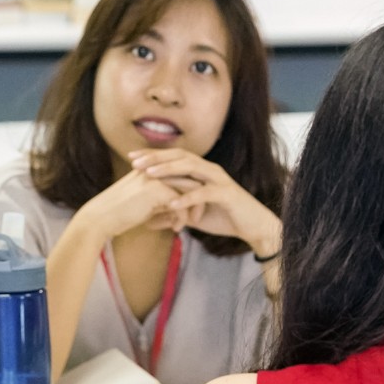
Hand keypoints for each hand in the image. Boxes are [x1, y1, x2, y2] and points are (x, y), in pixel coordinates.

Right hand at [77, 168, 188, 242]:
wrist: (101, 218)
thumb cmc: (120, 214)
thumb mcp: (144, 202)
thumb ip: (162, 200)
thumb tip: (179, 209)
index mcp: (152, 167)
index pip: (182, 172)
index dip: (192, 190)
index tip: (194, 208)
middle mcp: (155, 168)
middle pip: (189, 178)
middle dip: (198, 198)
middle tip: (197, 217)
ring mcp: (156, 177)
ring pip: (190, 189)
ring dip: (194, 208)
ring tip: (193, 223)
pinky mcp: (156, 190)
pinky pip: (180, 203)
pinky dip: (182, 218)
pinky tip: (176, 229)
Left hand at [127, 148, 281, 257]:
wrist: (252, 226)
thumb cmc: (222, 217)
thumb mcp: (192, 216)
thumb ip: (172, 213)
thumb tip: (148, 221)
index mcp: (201, 170)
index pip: (173, 157)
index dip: (153, 156)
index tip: (131, 158)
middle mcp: (209, 169)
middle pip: (179, 156)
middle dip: (156, 158)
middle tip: (135, 162)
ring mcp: (218, 180)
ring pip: (191, 168)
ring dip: (169, 170)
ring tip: (150, 174)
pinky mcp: (226, 194)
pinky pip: (204, 193)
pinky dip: (188, 197)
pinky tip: (172, 203)